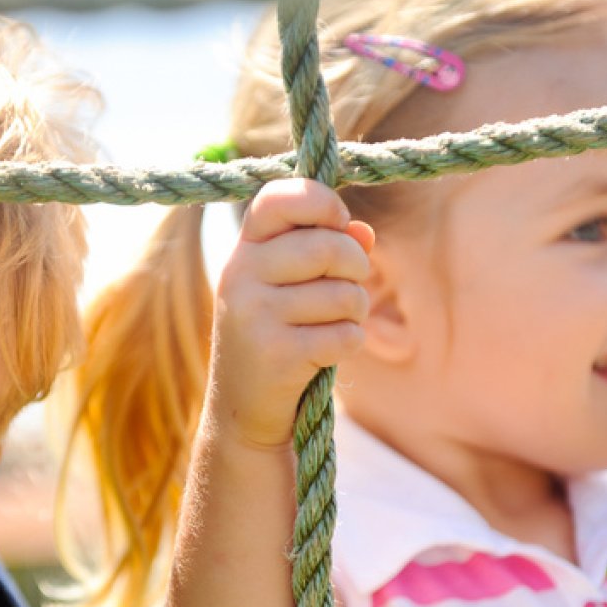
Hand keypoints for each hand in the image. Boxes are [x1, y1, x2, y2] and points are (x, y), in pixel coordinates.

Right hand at [209, 178, 373, 448]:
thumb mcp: (291, 287)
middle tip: (350, 286)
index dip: (322, 202)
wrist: (241, 409)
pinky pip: (345, 334)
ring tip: (334, 325)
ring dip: (355, 312)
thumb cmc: (277, 336)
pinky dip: (349, 343)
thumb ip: (327, 250)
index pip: (279, 197)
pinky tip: (326, 353)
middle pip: (329, 247)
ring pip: (345, 294)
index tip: (339, 222)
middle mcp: (241, 275)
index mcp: (244, 250)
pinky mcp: (276, 355)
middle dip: (357, 268)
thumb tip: (364, 233)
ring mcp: (255, 315)